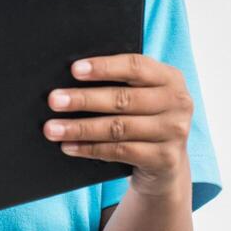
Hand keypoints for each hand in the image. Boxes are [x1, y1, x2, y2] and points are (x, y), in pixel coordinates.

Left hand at [43, 54, 192, 196]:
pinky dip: (90, 149)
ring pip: (118, 128)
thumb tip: (69, 79)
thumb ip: (118, 84)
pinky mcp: (166, 159)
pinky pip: (121, 151)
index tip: (74, 70)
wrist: (166, 164)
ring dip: (80, 128)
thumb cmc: (142, 118)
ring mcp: (175, 132)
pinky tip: (69, 146)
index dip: (104, 67)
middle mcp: (178, 103)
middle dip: (83, 99)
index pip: (135, 66)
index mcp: (170, 78)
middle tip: (53, 100)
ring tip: (52, 128)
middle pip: (123, 99)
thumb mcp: (141, 96)